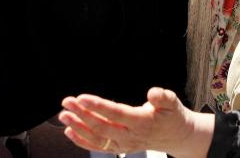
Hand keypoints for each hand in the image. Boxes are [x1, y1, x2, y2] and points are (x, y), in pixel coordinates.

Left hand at [59, 87, 213, 157]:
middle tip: (67, 102)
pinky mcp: (118, 147)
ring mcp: (123, 144)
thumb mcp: (173, 103)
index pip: (116, 114)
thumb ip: (163, 97)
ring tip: (64, 116)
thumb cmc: (172, 116)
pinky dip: (82, 140)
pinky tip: (69, 131)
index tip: (82, 98)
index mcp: (142, 122)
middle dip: (82, 114)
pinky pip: (98, 146)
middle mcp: (130, 136)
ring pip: (96, 137)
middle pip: (101, 126)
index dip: (98, 106)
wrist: (176, 136)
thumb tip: (154, 92)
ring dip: (77, 127)